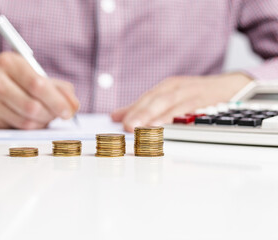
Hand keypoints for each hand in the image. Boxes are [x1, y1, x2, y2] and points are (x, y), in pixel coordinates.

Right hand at [0, 52, 79, 128]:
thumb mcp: (28, 73)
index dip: (57, 101)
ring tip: (44, 115)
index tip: (70, 111)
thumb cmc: (6, 79)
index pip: (38, 85)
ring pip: (26, 121)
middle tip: (60, 115)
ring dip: (42, 122)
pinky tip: (29, 119)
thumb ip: (55, 87)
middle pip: (33, 106)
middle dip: (52, 114)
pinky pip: (16, 129)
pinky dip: (29, 128)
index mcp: (9, 62)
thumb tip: (74, 105)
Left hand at [111, 73, 251, 131]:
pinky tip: (172, 127)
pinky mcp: (208, 101)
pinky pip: (193, 110)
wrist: (231, 87)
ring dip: (158, 116)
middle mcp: (178, 88)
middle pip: (157, 100)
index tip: (116, 121)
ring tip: (145, 128)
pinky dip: (181, 118)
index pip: (146, 99)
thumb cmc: (196, 95)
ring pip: (172, 104)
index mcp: (166, 87)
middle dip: (142, 113)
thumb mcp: (168, 97)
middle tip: (128, 126)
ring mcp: (193, 94)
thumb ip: (142, 108)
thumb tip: (116, 116)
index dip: (132, 109)